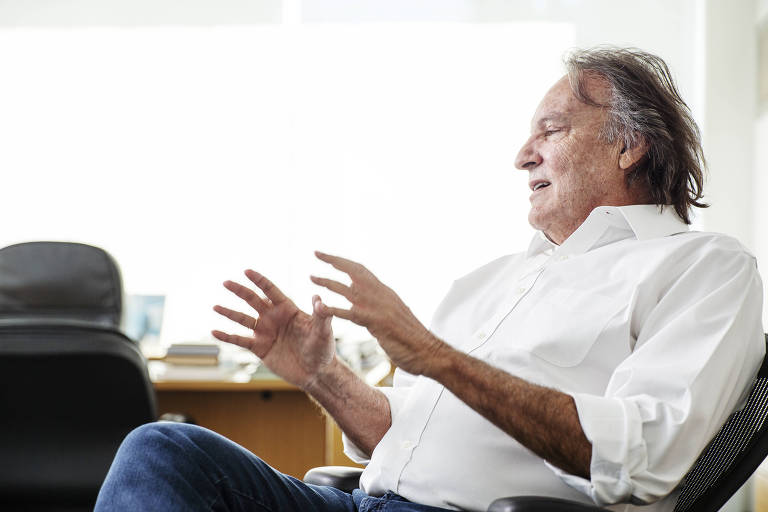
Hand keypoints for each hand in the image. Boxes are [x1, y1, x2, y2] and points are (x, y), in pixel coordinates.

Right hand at [212, 270, 335, 388]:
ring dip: (229, 312)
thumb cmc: (323, 349)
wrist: (316, 373)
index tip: (247, 271)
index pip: (271, 291)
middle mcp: (274, 318)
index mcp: (288, 309)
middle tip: (226, 282)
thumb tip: (318, 298)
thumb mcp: (323, 331)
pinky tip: (215, 332)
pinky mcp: (260, 348)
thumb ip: (321, 315)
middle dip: (240, 291)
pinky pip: (240, 340)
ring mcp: (265, 333)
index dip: (259, 281)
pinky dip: (227, 336)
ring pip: (243, 319)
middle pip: (253, 300)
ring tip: (215, 306)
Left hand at [310, 251, 444, 375]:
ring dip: (328, 282)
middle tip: (316, 253)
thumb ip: (382, 306)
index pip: (362, 270)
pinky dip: (333, 309)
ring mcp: (379, 307)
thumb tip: (371, 300)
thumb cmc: (413, 338)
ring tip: (311, 277)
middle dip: (334, 260)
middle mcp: (382, 295)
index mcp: (386, 292)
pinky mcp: (377, 322)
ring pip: (348, 289)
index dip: (344, 262)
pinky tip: (319, 307)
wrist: (430, 352)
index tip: (328, 256)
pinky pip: (349, 313)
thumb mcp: (396, 315)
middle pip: (355, 270)